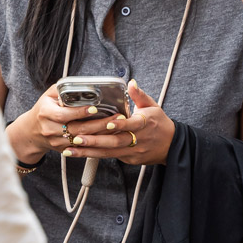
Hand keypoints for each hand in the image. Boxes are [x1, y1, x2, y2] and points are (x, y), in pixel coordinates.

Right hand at [8, 83, 116, 163]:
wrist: (31, 131)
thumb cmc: (44, 109)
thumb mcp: (48, 95)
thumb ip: (63, 89)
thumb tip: (82, 85)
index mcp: (45, 113)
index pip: (64, 114)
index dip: (80, 112)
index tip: (95, 108)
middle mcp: (50, 129)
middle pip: (77, 129)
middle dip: (99, 124)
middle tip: (116, 118)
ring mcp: (56, 142)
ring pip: (82, 140)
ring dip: (100, 134)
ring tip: (116, 126)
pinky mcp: (63, 150)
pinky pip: (82, 147)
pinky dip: (96, 142)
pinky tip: (108, 136)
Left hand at [57, 80, 175, 166]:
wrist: (171, 146)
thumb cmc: (160, 123)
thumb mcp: (152, 106)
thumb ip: (139, 95)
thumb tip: (130, 82)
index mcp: (145, 124)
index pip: (132, 125)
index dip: (120, 124)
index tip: (107, 123)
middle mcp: (138, 140)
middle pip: (115, 142)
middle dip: (95, 141)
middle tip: (76, 138)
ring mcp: (134, 152)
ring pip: (109, 153)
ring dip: (89, 152)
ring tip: (70, 150)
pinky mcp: (129, 160)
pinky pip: (110, 157)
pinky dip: (94, 155)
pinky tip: (80, 154)